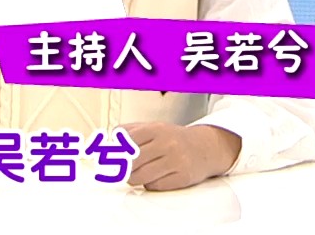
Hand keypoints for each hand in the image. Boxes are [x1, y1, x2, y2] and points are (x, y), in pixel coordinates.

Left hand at [119, 123, 240, 190]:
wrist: (206, 147)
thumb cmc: (174, 139)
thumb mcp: (154, 128)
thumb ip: (130, 131)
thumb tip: (107, 139)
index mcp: (156, 129)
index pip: (126, 142)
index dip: (116, 152)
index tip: (110, 158)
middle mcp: (166, 143)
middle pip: (130, 163)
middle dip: (123, 169)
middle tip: (123, 170)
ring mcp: (176, 161)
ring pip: (139, 178)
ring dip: (134, 179)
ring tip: (137, 174)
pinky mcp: (182, 177)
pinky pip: (154, 186)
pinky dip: (150, 184)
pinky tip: (155, 177)